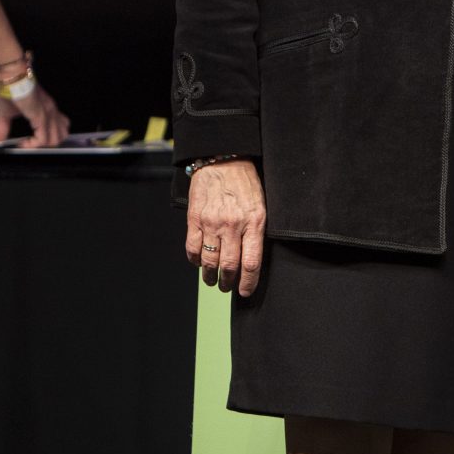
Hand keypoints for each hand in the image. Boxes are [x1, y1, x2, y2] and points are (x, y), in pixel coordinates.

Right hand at [0, 77, 68, 146]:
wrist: (8, 76)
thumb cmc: (7, 90)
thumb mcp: (4, 115)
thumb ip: (1, 131)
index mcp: (46, 109)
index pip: (59, 128)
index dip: (47, 139)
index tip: (27, 143)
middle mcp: (51, 111)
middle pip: (61, 135)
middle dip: (46, 145)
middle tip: (30, 144)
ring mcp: (48, 113)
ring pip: (56, 139)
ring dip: (42, 146)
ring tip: (27, 144)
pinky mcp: (41, 114)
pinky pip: (44, 137)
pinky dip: (34, 144)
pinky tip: (23, 143)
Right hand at [185, 160, 266, 296]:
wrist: (222, 160)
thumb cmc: (246, 183)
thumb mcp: (261, 206)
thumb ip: (257, 231)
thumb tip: (252, 258)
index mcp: (254, 222)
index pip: (251, 263)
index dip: (248, 283)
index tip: (245, 292)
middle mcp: (232, 225)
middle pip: (229, 266)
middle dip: (229, 282)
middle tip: (228, 287)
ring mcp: (211, 223)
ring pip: (209, 261)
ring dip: (210, 276)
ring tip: (213, 280)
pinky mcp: (195, 219)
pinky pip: (193, 248)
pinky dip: (195, 261)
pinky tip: (199, 263)